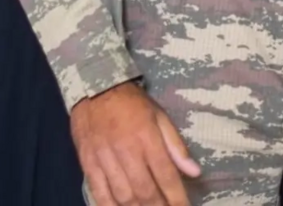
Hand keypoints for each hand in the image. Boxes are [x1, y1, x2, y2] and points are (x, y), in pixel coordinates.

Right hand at [71, 81, 199, 204]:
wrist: (95, 88)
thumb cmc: (132, 103)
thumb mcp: (159, 116)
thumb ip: (175, 145)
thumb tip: (194, 172)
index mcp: (147, 137)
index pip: (166, 175)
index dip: (177, 198)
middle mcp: (127, 151)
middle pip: (145, 191)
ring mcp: (105, 159)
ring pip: (123, 196)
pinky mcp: (88, 164)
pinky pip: (99, 194)